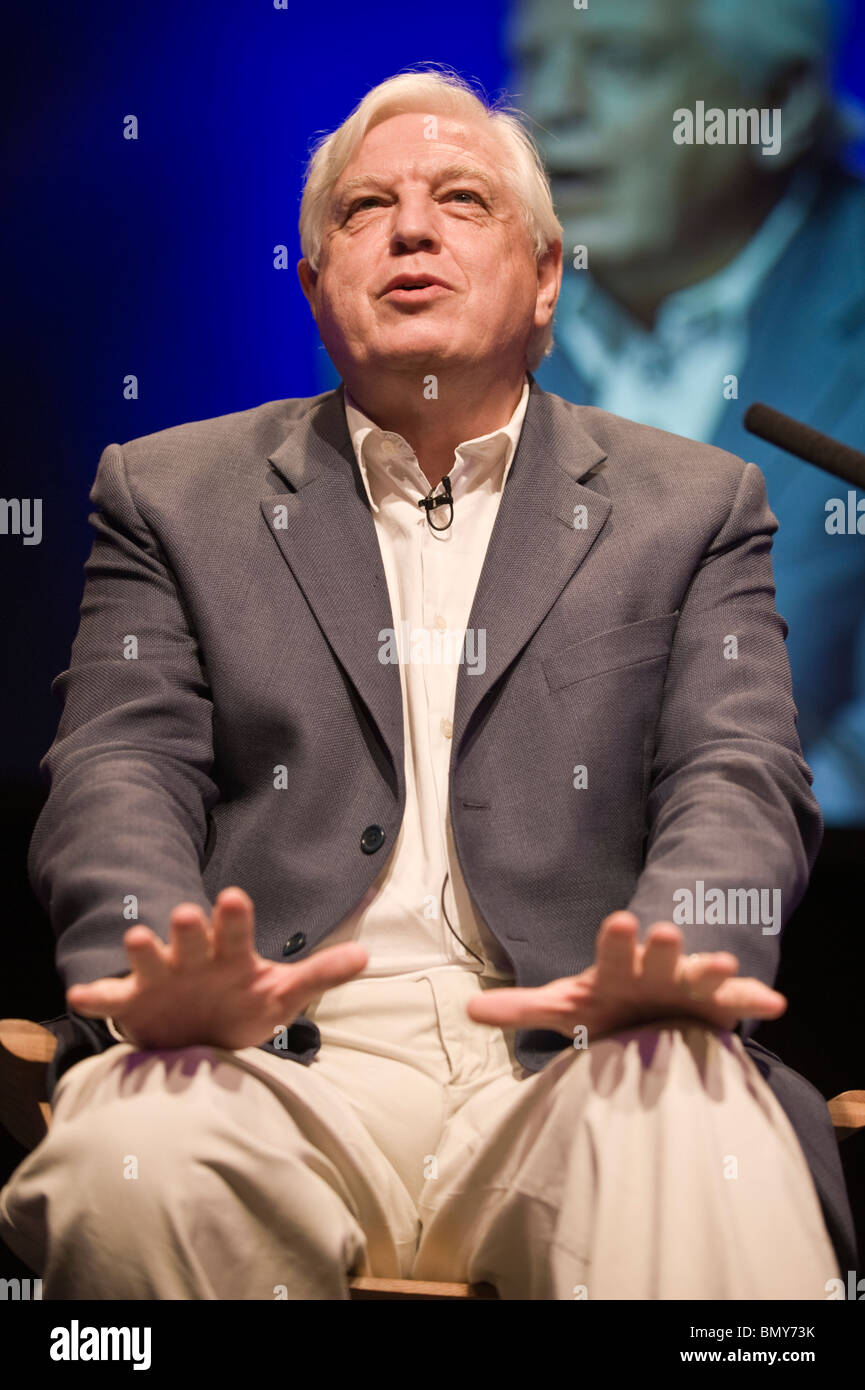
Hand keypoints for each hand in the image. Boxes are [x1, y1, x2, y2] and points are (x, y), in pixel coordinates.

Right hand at [66, 886, 367, 1049]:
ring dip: (142, 951)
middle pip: (192, 939)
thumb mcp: (281, 993)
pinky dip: (95, 997)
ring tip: (136, 939)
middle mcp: (193, 958)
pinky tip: (79, 995)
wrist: (196, 1035)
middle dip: (190, 928)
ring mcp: (160, 979)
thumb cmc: (240, 1005)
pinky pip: (110, 1000)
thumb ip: (319, 975)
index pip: (235, 929)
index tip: (236, 897)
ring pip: (150, 960)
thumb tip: (366, 956)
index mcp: (229, 953)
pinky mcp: (133, 1005)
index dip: (234, 916)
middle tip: (188, 913)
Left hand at [466, 910, 785, 1041]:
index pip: (612, 950)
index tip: (620, 919)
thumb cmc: (607, 1007)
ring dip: (710, 967)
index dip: (615, 937)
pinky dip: (755, 1000)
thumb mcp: (565, 1007)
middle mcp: (654, 970)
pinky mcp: (717, 1006)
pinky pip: (739, 1002)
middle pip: (658, 956)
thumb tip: (467, 1008)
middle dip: (661, 946)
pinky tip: (773, 1003)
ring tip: (721, 962)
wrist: (652, 1011)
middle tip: (663, 929)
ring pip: (700, 973)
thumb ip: (521, 1009)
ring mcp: (688, 985)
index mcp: (617, 969)